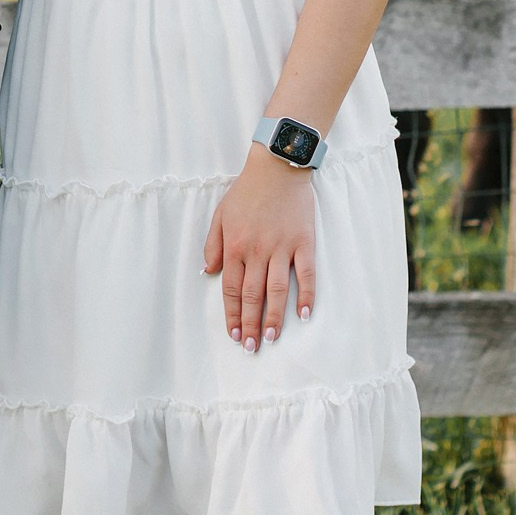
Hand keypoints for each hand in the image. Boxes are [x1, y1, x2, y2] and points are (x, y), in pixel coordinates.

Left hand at [202, 147, 317, 351]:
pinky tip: (303, 315)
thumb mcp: (221, 214)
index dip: (232, 315)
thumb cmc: (247, 191)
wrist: (277, 166)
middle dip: (250, 324)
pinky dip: (306, 295)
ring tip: (271, 339)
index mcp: (235, 246)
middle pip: (252, 295)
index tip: (234, 334)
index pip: (231, 289)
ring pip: (277, 290)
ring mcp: (282, 247)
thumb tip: (208, 272)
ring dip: (273, 317)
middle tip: (250, 347)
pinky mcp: (304, 242)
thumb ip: (213, 244)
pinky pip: (307, 274)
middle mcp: (258, 251)